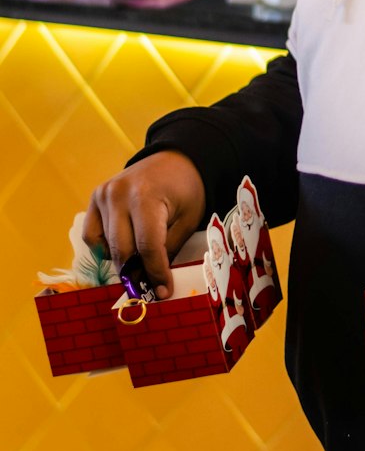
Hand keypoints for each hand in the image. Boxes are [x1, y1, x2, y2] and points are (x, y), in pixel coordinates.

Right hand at [82, 151, 206, 299]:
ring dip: (123, 261)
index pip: (147, 247)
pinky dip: (105, 247)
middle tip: (150, 287)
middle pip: (123, 250)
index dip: (155, 273)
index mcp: (146, 197)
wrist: (175, 158)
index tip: (162, 292)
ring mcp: (104, 194)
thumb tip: (156, 285)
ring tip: (141, 262)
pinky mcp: (96, 196)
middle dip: (137, 273)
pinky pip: (91, 234)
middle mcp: (119, 194)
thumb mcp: (188, 219)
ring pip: (106, 246)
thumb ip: (169, 250)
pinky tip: (124, 244)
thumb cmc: (186, 189)